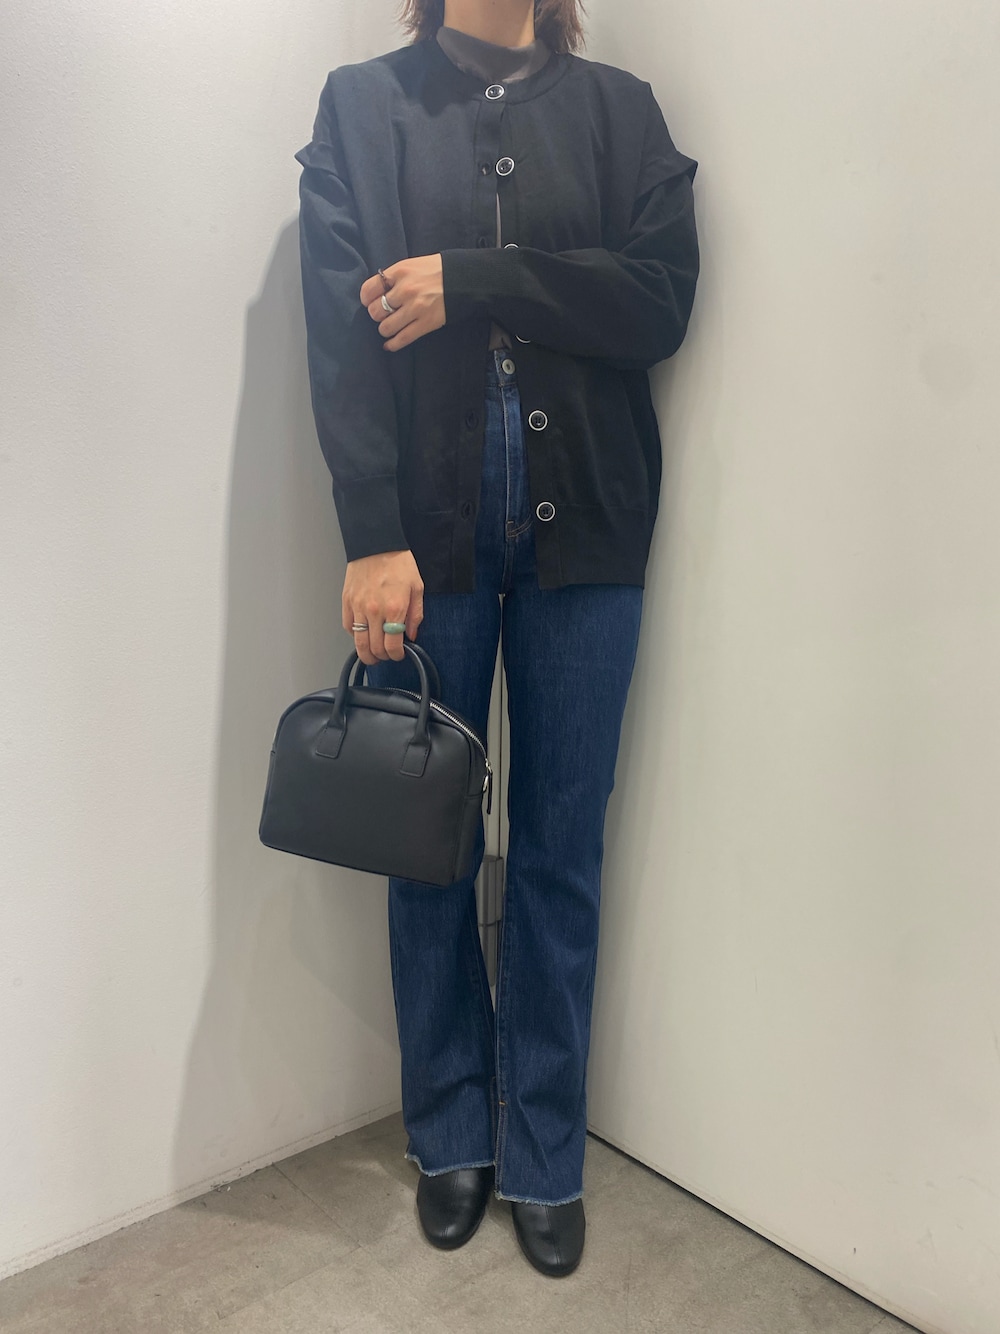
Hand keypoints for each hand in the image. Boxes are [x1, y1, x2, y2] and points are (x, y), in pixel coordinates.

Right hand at [342, 549, 423, 664]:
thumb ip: (415, 615)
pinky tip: (363, 634)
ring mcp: (358, 607)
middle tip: (387, 655)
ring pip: (359, 642)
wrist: (377, 543)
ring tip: (373, 654)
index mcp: (395, 609)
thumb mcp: (417, 587)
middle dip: (383, 657)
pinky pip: (348, 627)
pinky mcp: (347, 601)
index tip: (399, 654)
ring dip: (366, 654)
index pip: (393, 646)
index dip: (397, 656)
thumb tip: (411, 635)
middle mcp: (375, 611)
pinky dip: (355, 635)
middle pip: (375, 648)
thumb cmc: (399, 563)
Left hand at [360, 255, 445, 351]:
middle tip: (384, 314)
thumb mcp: (412, 265)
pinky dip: (392, 344)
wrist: (464, 279)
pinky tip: (389, 345)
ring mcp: (415, 308)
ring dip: (385, 329)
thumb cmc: (437, 271)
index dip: (366, 299)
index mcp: (399, 272)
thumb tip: (378, 292)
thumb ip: (395, 277)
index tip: (369, 302)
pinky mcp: (425, 323)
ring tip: (390, 326)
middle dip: (377, 315)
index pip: (369, 289)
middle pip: (375, 311)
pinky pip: (402, 339)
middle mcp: (405, 290)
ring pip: (386, 327)